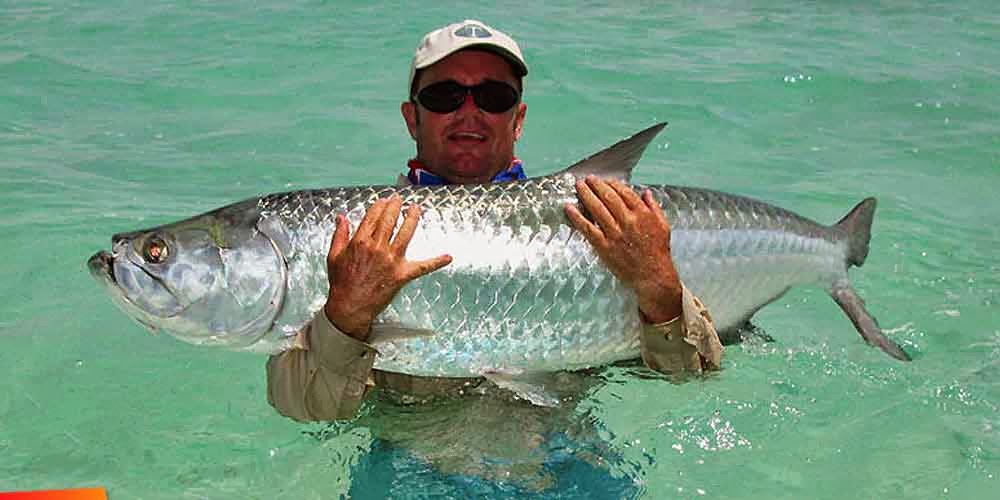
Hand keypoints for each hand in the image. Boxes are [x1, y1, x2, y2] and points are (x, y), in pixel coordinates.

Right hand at [323, 196, 451, 340]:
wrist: (349, 306)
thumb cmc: (341, 283)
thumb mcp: (334, 256)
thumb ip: (339, 235)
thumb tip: (342, 217)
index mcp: (360, 242)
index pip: (372, 217)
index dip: (380, 206)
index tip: (384, 200)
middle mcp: (377, 248)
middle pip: (389, 220)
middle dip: (395, 206)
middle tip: (400, 199)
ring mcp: (391, 261)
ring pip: (406, 234)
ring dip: (412, 218)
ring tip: (416, 209)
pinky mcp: (402, 275)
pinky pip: (422, 267)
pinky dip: (436, 262)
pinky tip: (448, 257)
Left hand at [564, 176, 682, 323]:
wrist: (653, 275)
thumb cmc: (658, 251)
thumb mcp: (663, 225)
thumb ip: (654, 207)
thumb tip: (645, 192)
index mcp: (642, 214)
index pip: (624, 192)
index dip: (612, 184)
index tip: (605, 180)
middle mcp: (627, 221)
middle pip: (608, 197)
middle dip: (596, 185)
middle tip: (588, 179)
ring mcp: (614, 234)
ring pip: (597, 209)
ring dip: (586, 195)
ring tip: (578, 186)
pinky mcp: (604, 246)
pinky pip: (588, 228)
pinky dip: (577, 217)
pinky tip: (569, 208)